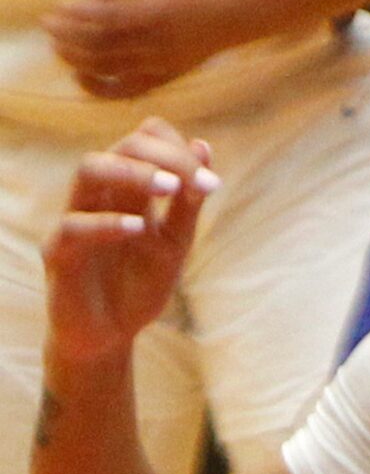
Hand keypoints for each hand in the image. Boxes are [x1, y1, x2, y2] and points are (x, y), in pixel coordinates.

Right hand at [43, 123, 217, 363]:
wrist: (112, 334)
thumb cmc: (140, 284)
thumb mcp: (176, 242)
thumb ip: (190, 201)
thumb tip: (203, 146)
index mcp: (128, 189)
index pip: (144, 139)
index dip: (176, 147)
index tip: (208, 179)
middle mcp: (100, 196)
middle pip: (120, 147)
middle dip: (162, 156)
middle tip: (192, 180)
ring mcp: (75, 219)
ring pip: (88, 170)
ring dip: (133, 172)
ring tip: (169, 188)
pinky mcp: (58, 252)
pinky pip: (72, 226)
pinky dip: (107, 223)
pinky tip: (139, 229)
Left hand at [45, 0, 244, 100]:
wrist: (230, 16)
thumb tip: (84, 2)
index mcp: (153, 12)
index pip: (104, 18)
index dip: (74, 15)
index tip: (54, 10)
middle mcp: (154, 42)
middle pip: (98, 45)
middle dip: (66, 36)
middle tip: (50, 26)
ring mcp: (157, 64)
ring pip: (104, 67)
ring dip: (73, 58)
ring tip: (58, 45)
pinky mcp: (161, 79)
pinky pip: (122, 91)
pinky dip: (95, 88)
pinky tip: (79, 76)